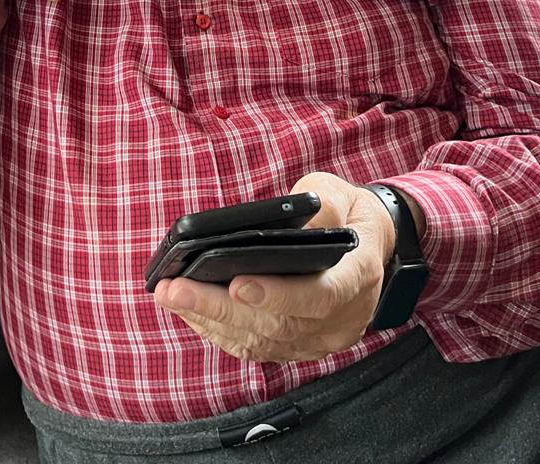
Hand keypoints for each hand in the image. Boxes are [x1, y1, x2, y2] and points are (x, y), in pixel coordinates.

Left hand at [153, 172, 402, 362]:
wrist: (369, 246)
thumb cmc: (347, 213)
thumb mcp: (341, 192)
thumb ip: (319, 204)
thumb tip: (279, 220)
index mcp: (359, 276)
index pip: (321, 295)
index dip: (279, 294)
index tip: (237, 284)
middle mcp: (343, 318)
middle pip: (278, 324)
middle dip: (220, 308)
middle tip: (174, 290)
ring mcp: (322, 339)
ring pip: (262, 341)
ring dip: (211, 320)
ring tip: (170, 296)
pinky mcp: (301, 347)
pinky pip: (258, 347)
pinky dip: (220, 331)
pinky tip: (190, 311)